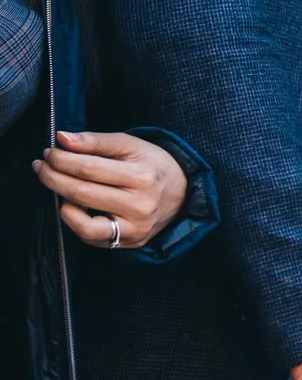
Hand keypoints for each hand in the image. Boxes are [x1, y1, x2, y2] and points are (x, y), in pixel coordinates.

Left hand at [36, 131, 188, 249]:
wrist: (181, 193)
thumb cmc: (152, 165)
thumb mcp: (130, 145)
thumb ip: (95, 141)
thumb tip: (62, 138)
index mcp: (143, 176)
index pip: (89, 168)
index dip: (61, 160)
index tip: (49, 152)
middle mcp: (140, 205)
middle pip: (81, 192)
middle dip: (52, 177)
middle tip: (41, 165)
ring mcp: (134, 227)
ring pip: (81, 220)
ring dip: (59, 200)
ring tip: (55, 185)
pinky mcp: (128, 241)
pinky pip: (90, 235)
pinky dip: (73, 219)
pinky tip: (71, 204)